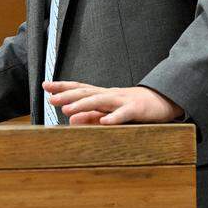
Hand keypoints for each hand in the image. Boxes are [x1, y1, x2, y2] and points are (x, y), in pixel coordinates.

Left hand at [44, 81, 182, 124]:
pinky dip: (114, 117)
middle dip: (67, 95)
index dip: (62, 86)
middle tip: (51, 99)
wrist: (163, 100)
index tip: (44, 85)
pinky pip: (124, 114)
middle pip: (86, 91)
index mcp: (102, 94)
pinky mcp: (137, 109)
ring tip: (67, 110)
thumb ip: (91, 116)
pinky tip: (104, 122)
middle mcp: (110, 94)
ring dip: (83, 105)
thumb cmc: (133, 106)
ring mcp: (123, 100)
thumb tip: (71, 120)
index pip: (79, 87)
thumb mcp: (110, 111)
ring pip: (100, 101)